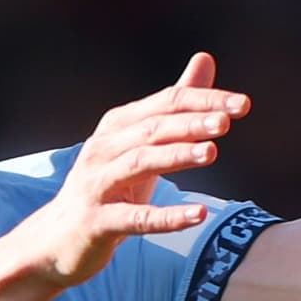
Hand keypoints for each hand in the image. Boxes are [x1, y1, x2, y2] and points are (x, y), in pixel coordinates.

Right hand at [25, 53, 246, 285]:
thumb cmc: (109, 190)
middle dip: (191, 123)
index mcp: (118, 126)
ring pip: (139, 163)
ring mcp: (96, 184)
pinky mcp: (97, 222)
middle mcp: (104, 149)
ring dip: (176, 156)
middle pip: (152, 129)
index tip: (242, 105)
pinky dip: (167, 217)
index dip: (203, 101)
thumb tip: (206, 59)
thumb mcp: (142, 146)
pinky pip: (135, 218)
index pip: (166, 104)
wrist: (58, 240)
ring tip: (212, 152)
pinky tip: (198, 214)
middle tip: (228, 121)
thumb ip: (176, 108)